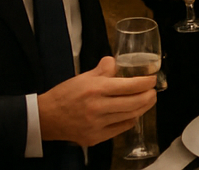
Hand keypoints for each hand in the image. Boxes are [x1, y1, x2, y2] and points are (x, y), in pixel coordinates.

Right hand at [37, 56, 157, 148]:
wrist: (45, 118)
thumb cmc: (65, 94)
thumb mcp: (84, 76)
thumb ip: (104, 69)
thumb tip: (117, 62)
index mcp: (96, 89)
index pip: (130, 85)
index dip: (146, 82)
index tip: (153, 79)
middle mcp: (98, 108)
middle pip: (135, 103)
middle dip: (149, 96)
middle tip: (153, 91)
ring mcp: (97, 125)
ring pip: (130, 116)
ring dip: (143, 108)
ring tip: (147, 101)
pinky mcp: (95, 138)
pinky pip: (120, 128)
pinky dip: (130, 120)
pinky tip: (132, 114)